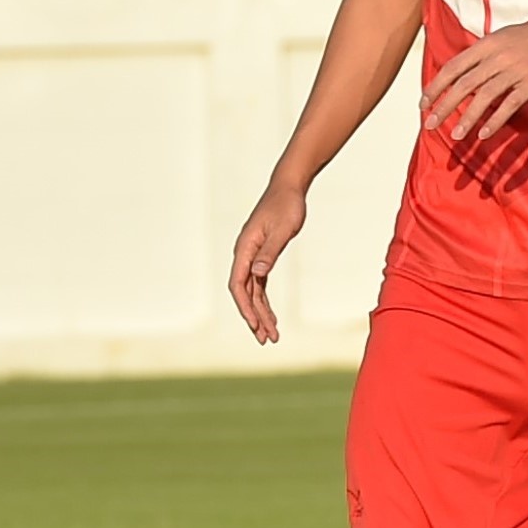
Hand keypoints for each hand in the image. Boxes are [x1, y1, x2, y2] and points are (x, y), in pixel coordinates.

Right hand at [229, 180, 308, 344]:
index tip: (256, 325)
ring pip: (252, 292)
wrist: (288, 188)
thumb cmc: (286, 206)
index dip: (246, 307)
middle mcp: (245, 255)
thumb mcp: (283, 229)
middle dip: (254, 317)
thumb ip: (270, 252)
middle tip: (267, 339)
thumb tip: (257, 273)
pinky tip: (270, 315)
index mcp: (245, 249)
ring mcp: (252, 256)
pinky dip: (264, 301)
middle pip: (244, 293)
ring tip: (271, 334)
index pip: (239, 285)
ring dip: (260, 313)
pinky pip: (259, 285)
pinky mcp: (261, 256)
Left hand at [420, 13, 527, 142]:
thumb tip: (459, 74)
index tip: (423, 103)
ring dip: (467, 118)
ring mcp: (515, 70)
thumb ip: (480, 56)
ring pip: (484, 96)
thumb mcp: (500, 39)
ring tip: (454, 135)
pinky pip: (510, 104)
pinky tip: (484, 134)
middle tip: (429, 124)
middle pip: (464, 84)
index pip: (453, 67)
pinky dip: (495, 120)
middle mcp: (497, 57)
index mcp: (486, 45)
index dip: (436, 86)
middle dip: (444, 106)